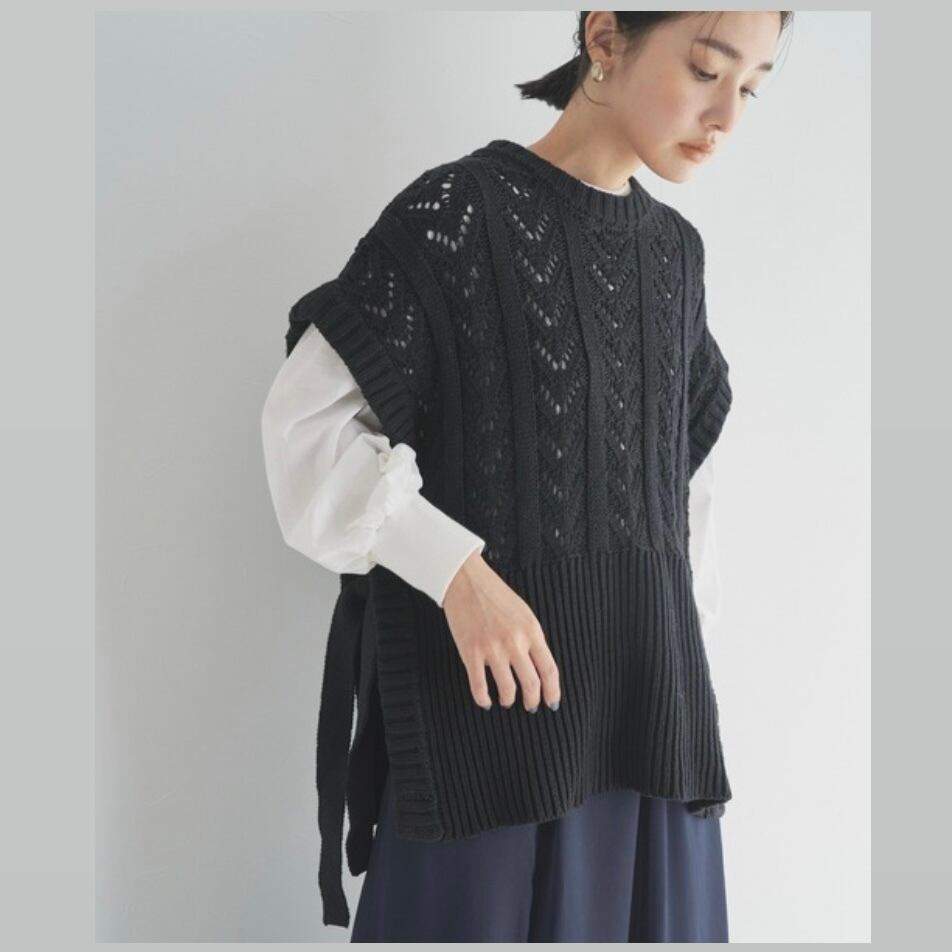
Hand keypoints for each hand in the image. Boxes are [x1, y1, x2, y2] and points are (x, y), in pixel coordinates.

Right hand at [441, 550, 560, 712]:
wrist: (465, 581)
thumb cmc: (495, 595)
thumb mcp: (523, 613)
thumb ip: (531, 638)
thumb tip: (537, 667)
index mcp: (532, 630)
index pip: (549, 669)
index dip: (552, 691)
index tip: (551, 702)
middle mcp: (515, 641)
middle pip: (531, 683)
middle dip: (532, 701)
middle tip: (531, 706)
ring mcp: (492, 648)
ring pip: (507, 689)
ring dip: (508, 700)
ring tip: (507, 701)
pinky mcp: (471, 652)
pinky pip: (479, 686)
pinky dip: (483, 699)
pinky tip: (485, 701)